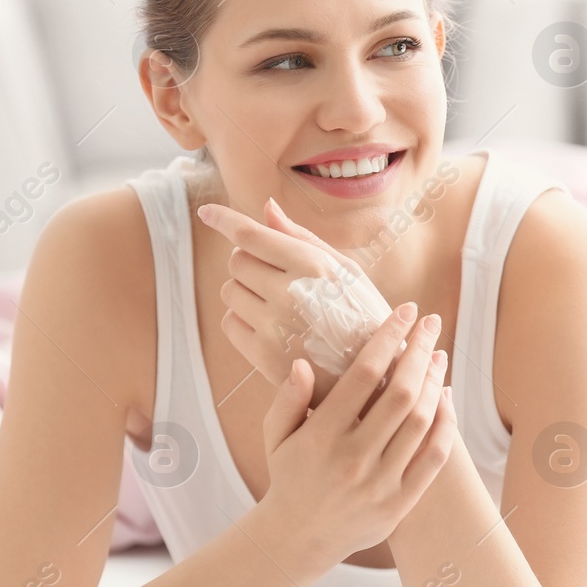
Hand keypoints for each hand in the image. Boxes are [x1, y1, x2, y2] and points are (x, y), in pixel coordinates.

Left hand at [197, 196, 391, 408]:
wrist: (380, 379)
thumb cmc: (366, 317)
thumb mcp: (347, 271)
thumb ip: (302, 238)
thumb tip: (266, 207)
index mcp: (312, 265)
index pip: (251, 235)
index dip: (223, 220)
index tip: (206, 212)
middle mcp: (289, 293)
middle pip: (237, 261)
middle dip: (250, 263)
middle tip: (277, 277)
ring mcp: (273, 326)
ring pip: (229, 291)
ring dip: (245, 292)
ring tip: (279, 305)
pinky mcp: (263, 355)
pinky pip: (230, 323)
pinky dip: (243, 320)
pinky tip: (271, 327)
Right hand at [259, 300, 455, 564]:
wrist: (298, 539)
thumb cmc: (289, 476)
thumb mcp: (276, 436)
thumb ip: (287, 398)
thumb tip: (304, 363)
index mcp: (321, 436)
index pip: (364, 374)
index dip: (388, 338)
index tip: (405, 312)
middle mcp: (353, 459)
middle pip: (401, 393)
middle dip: (420, 351)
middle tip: (431, 324)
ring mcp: (380, 483)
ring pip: (421, 421)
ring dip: (435, 381)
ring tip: (438, 356)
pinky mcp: (399, 502)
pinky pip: (433, 457)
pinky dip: (445, 423)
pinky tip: (445, 397)